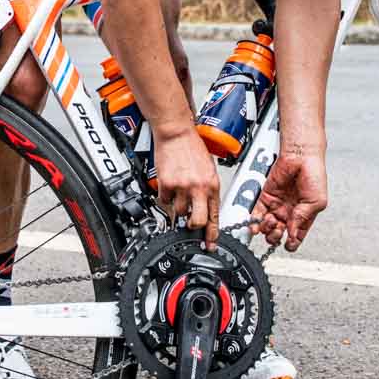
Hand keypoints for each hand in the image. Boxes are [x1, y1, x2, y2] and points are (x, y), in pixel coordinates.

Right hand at [154, 128, 221, 246]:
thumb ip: (207, 189)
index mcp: (212, 185)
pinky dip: (165, 197)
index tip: (210, 244)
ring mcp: (182, 187)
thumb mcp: (209, 169)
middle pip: (197, 221)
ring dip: (177, 208)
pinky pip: (164, 201)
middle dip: (193, 226)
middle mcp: (198, 188)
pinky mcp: (166, 184)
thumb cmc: (192, 147)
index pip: (214, 216)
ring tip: (178, 194)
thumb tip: (205, 205)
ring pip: (178, 213)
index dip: (212, 234)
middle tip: (189, 224)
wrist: (176, 133)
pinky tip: (169, 186)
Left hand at [254, 145, 327, 251]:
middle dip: (276, 236)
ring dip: (266, 229)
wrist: (301, 156)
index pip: (296, 235)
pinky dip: (254, 221)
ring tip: (270, 222)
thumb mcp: (317, 202)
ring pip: (267, 225)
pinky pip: (257, 212)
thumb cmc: (314, 174)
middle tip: (277, 231)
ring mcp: (277, 204)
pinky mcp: (265, 196)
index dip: (292, 243)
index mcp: (304, 215)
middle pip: (279, 233)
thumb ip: (303, 218)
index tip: (288, 245)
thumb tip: (292, 234)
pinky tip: (255, 225)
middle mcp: (289, 211)